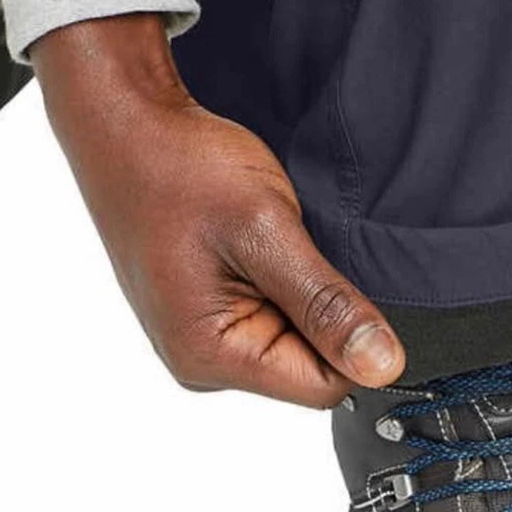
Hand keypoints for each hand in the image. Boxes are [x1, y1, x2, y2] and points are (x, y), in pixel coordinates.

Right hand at [31, 14, 404, 406]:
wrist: (129, 124)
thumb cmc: (178, 167)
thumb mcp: (267, 230)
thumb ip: (327, 304)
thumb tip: (383, 365)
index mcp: (210, 355)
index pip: (322, 386)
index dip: (353, 343)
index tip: (352, 288)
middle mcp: (202, 361)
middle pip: (308, 368)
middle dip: (322, 314)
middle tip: (297, 252)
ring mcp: (202, 339)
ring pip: (293, 341)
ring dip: (302, 294)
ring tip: (273, 244)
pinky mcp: (208, 315)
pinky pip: (272, 318)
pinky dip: (284, 284)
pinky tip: (263, 248)